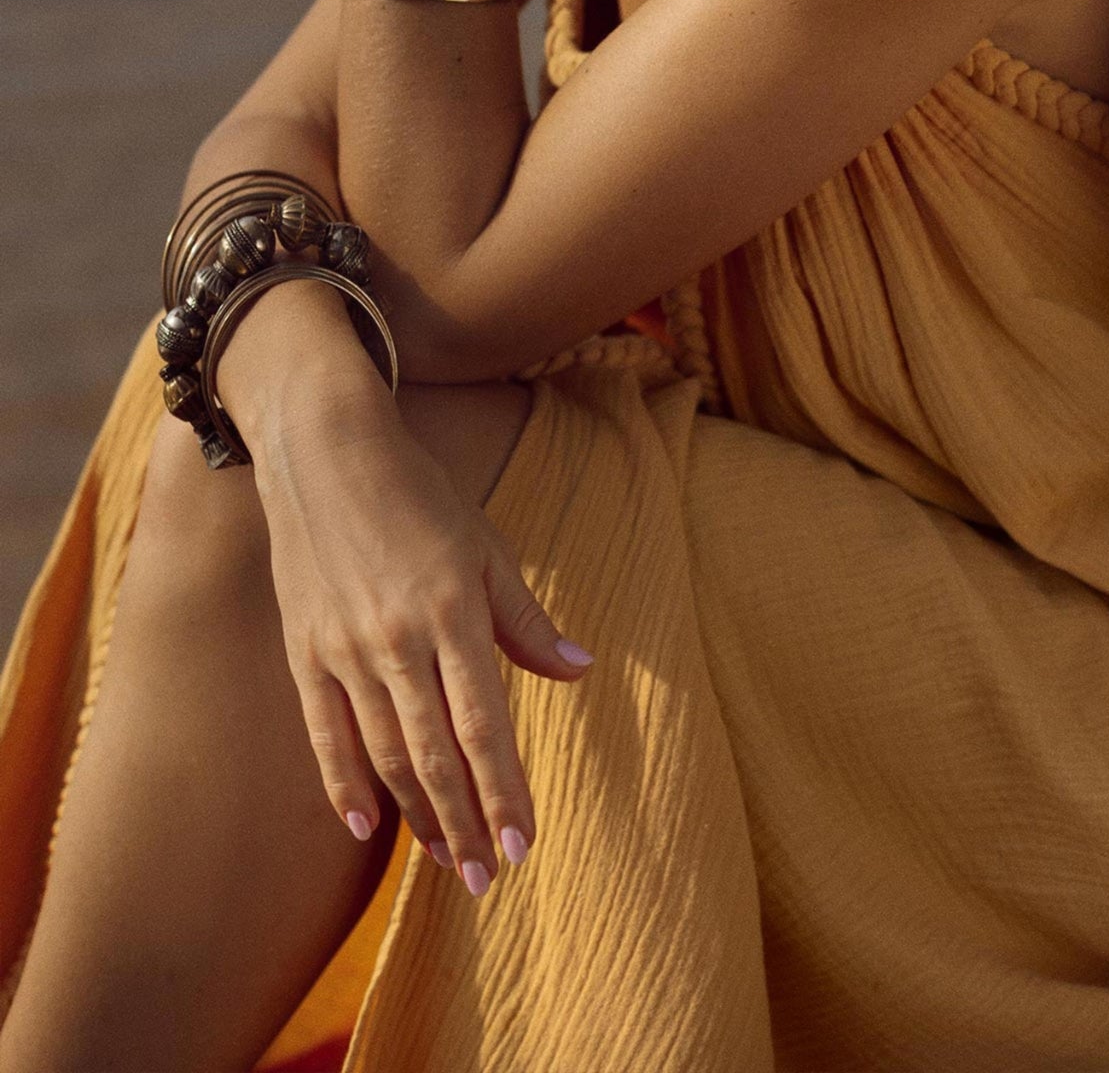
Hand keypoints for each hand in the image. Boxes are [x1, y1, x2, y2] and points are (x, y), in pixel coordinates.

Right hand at [215, 291, 589, 891]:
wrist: (325, 452)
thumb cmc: (418, 496)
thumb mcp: (484, 546)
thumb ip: (525, 618)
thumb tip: (580, 670)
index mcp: (450, 613)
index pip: (482, 724)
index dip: (503, 790)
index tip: (524, 845)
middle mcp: (395, 640)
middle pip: (432, 755)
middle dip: (463, 823)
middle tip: (484, 879)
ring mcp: (344, 650)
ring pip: (383, 754)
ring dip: (415, 815)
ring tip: (444, 859)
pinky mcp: (306, 651)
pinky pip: (325, 734)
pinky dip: (344, 784)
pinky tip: (365, 826)